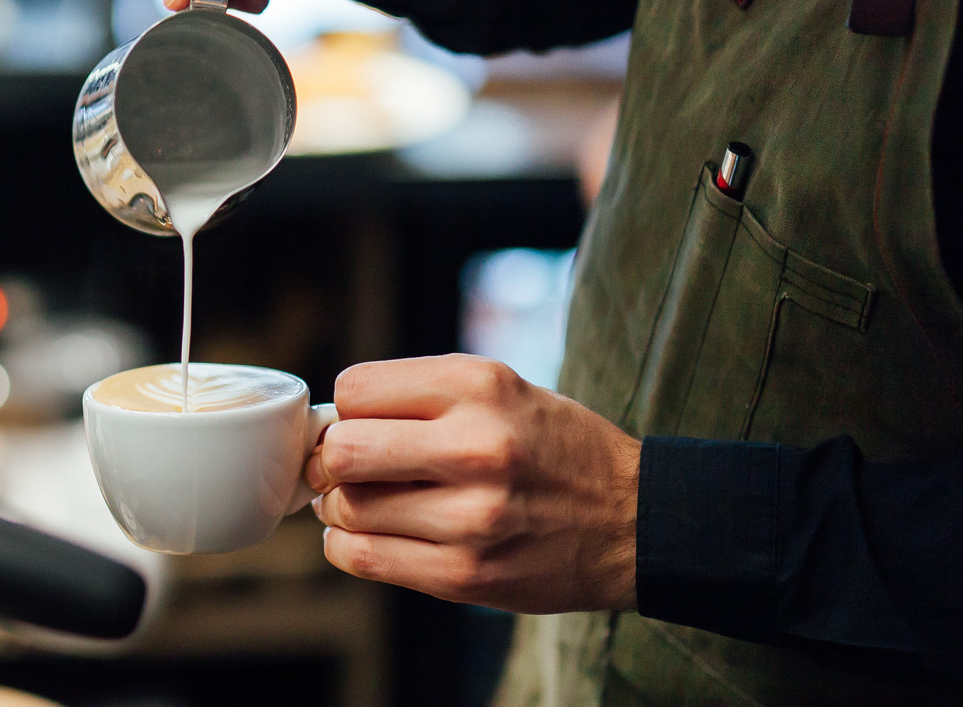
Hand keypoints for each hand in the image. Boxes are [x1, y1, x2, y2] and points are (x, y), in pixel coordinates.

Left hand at [305, 354, 640, 613]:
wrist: (635, 521)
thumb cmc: (552, 447)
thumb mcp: (500, 388)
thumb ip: (419, 396)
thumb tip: (327, 425)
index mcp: (479, 387)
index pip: (355, 390)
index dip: (346, 409)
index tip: (360, 425)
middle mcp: (475, 447)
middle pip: (342, 451)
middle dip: (330, 459)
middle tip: (345, 468)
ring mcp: (471, 517)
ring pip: (347, 509)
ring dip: (340, 507)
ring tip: (366, 502)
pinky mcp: (466, 575)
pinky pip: (364, 559)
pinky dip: (349, 546)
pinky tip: (370, 535)